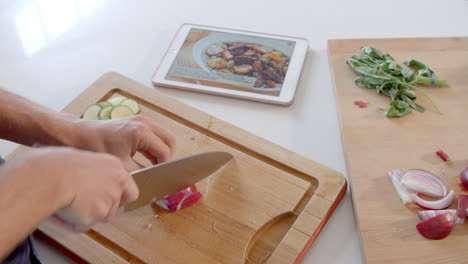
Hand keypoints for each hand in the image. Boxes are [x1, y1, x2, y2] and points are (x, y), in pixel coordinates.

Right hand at [11, 147, 138, 231]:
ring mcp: (109, 199)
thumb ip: (91, 172)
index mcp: (114, 166)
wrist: (47, 176)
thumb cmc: (55, 164)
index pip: (130, 189)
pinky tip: (61, 211)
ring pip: (100, 217)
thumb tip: (83, 179)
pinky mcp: (97, 214)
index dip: (119, 197)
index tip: (107, 199)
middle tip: (85, 206)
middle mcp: (117, 183)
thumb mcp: (80, 159)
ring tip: (66, 204)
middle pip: (116, 206)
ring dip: (86, 216)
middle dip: (103, 209)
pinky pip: (83, 225)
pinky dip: (72, 223)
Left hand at [71, 115, 175, 171]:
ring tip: (154, 166)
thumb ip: (141, 172)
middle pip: (169, 139)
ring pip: (162, 135)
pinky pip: (153, 133)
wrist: (77, 135)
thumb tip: (154, 179)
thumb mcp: (121, 166)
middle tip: (161, 170)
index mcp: (141, 132)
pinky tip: (146, 158)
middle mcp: (143, 123)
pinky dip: (153, 145)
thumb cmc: (95, 148)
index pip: (164, 151)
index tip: (162, 177)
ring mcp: (139, 120)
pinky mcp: (134, 122)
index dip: (165, 165)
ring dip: (161, 150)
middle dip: (167, 155)